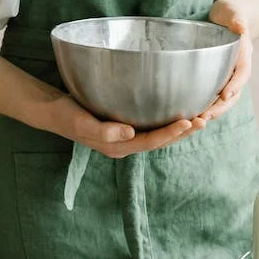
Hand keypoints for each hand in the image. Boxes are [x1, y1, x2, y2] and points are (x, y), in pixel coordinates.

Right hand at [44, 93, 205, 158]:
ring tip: (200, 118)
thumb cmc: (66, 115)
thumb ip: (103, 131)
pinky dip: (167, 120)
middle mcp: (125, 144)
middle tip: (205, 119)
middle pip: (160, 141)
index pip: (150, 141)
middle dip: (183, 132)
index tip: (189, 121)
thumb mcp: (80, 122)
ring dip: (180, 128)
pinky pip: (152, 126)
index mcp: (117, 146)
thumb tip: (130, 132)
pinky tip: (179, 112)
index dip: (170, 133)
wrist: (53, 112)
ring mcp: (126, 136)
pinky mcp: (125, 126)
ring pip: (159, 135)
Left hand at [199, 0, 253, 122]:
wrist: (229, 17)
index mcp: (244, 55)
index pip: (242, 73)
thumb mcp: (234, 11)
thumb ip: (238, 19)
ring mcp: (229, 76)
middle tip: (205, 117)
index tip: (225, 95)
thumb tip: (241, 27)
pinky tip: (191, 114)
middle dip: (221, 107)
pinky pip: (214, 96)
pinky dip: (206, 106)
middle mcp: (238, 69)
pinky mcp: (218, 79)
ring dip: (213, 111)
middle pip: (234, 94)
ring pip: (224, 99)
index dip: (235, 85)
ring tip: (198, 121)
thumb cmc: (232, 12)